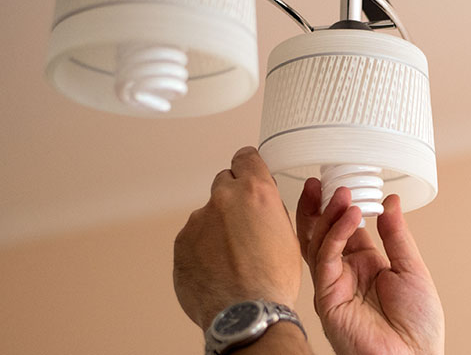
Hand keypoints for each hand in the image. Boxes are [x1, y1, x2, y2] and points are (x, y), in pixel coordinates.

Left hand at [173, 147, 301, 330]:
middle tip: (242, 222)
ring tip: (230, 255)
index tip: (246, 168)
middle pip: (224, 181)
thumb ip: (268, 208)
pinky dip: (203, 245)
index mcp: (255, 192)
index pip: (245, 156)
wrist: (247, 315)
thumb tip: (259, 201)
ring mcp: (199, 220)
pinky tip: (216, 266)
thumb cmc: (272, 280)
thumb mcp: (287, 235)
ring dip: (217, 224)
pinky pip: (194, 235)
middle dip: (233, 196)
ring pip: (208, 212)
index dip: (247, 164)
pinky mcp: (182, 241)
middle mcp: (224, 199)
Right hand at [296, 178, 444, 354]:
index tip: (341, 182)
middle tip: (321, 181)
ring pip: (319, 241)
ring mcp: (333, 283)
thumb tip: (390, 202)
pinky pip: (326, 257)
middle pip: (322, 232)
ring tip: (340, 192)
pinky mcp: (327, 295)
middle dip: (319, 206)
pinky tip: (350, 216)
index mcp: (364, 264)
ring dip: (327, 214)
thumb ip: (396, 236)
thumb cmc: (418, 328)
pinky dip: (336, 233)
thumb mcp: (412, 270)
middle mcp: (344, 271)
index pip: (344, 228)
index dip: (341, 206)